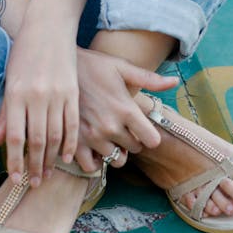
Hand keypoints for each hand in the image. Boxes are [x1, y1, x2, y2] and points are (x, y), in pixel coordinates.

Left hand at [0, 18, 79, 187]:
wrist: (48, 29)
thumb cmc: (23, 54)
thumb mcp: (8, 81)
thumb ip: (4, 114)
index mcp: (16, 94)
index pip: (15, 136)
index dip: (15, 161)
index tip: (16, 179)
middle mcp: (37, 97)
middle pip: (37, 140)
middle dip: (35, 166)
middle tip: (34, 184)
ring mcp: (57, 95)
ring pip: (56, 135)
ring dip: (52, 159)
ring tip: (48, 174)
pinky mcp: (72, 93)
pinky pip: (72, 124)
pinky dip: (71, 143)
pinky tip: (68, 156)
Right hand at [74, 47, 178, 171]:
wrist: (58, 68)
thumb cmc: (93, 65)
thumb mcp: (122, 67)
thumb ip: (149, 79)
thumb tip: (175, 81)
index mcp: (126, 109)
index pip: (152, 140)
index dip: (149, 135)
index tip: (141, 128)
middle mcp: (111, 126)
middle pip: (134, 150)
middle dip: (131, 141)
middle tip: (121, 127)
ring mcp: (92, 136)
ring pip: (115, 160)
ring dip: (114, 151)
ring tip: (108, 137)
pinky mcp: (75, 143)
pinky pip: (91, 167)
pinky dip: (95, 161)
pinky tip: (94, 148)